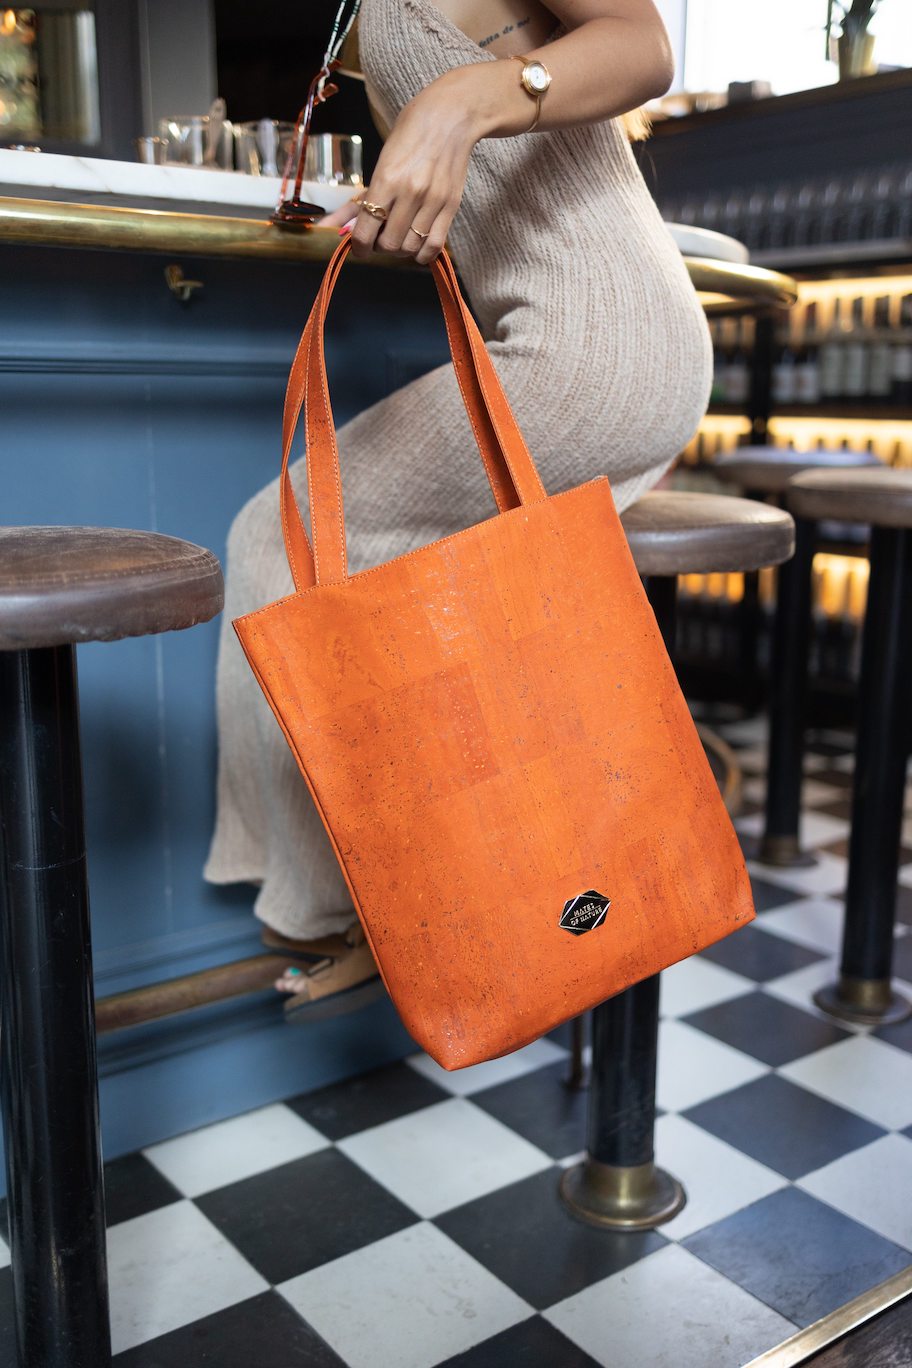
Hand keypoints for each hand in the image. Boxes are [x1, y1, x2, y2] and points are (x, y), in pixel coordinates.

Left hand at [326, 70, 481, 265]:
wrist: (450, 116)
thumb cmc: (410, 134)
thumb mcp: (380, 162)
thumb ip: (360, 199)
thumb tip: (332, 225)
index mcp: (387, 179)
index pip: (365, 232)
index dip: (359, 247)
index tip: (360, 247)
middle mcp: (410, 193)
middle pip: (388, 245)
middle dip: (379, 247)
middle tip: (380, 235)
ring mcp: (433, 201)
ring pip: (410, 248)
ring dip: (400, 249)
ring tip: (399, 235)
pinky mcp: (451, 206)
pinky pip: (434, 246)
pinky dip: (422, 253)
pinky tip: (417, 243)